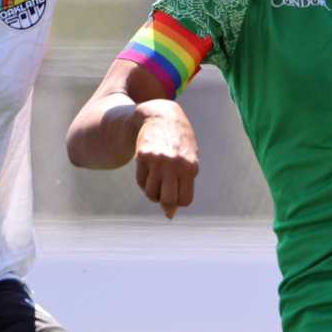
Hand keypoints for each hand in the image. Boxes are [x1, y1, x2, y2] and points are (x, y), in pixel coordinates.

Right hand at [133, 101, 197, 218]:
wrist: (161, 116)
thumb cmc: (179, 143)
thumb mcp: (187, 162)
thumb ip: (182, 186)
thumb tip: (169, 215)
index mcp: (190, 167)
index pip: (184, 200)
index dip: (179, 200)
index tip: (177, 190)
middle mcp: (174, 164)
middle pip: (167, 200)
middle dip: (165, 201)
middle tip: (164, 190)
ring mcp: (158, 160)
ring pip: (151, 194)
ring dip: (153, 193)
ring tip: (157, 181)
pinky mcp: (143, 156)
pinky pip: (141, 182)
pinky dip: (144, 183)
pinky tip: (148, 171)